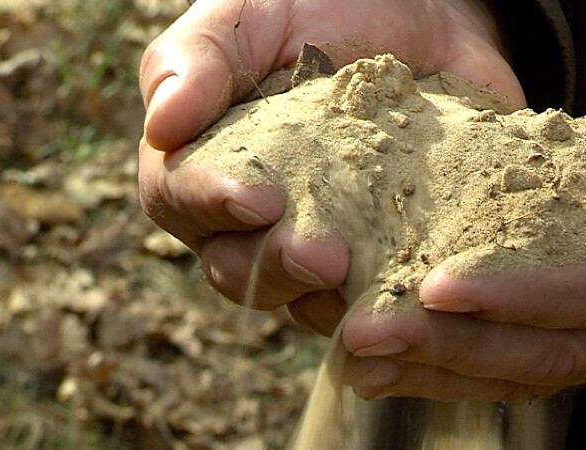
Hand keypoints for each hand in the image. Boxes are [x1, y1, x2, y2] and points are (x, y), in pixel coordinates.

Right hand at [137, 0, 524, 329]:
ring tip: (370, 285)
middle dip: (276, 265)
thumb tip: (163, 125)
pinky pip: (386, 297)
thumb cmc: (317, 10)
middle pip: (240, 270)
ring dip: (332, 301)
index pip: (179, 199)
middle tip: (323, 257)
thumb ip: (200, 59)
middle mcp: (256, 221)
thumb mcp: (252, 15)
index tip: (256, 197)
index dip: (211, 203)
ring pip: (308, 301)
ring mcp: (326, 244)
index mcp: (206, 163)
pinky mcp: (390, 255)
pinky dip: (399, 303)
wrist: (420, 17)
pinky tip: (423, 295)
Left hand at [341, 0, 585, 400]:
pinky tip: (398, 351)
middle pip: (562, 347)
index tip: (442, 286)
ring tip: (361, 353)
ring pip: (535, 362)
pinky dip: (461, 353)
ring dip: (445, 362)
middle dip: (461, 344)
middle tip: (370, 333)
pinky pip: (527, 347)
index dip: (528, 297)